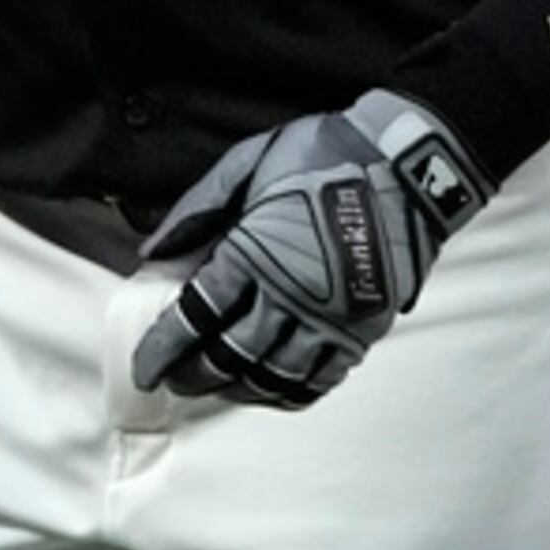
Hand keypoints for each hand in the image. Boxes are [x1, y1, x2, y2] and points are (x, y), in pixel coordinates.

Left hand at [129, 89, 489, 408]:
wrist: (404, 166)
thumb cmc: (321, 155)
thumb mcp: (247, 162)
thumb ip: (198, 209)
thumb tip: (153, 253)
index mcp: (254, 253)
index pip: (196, 317)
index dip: (163, 349)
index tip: (144, 369)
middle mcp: (289, 296)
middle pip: (229, 355)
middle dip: (194, 374)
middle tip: (175, 381)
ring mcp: (330, 319)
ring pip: (273, 377)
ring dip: (238, 389)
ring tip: (218, 387)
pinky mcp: (363, 330)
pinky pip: (321, 380)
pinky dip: (290, 393)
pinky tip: (270, 389)